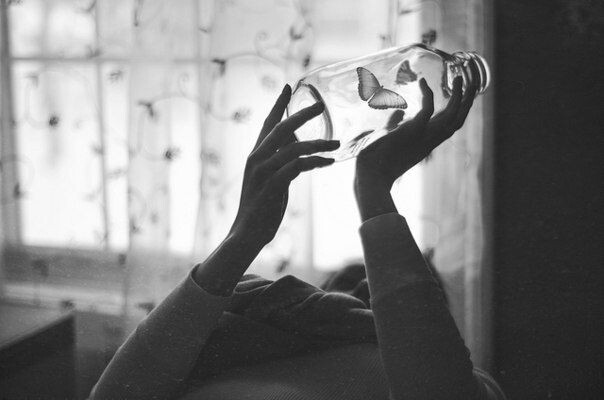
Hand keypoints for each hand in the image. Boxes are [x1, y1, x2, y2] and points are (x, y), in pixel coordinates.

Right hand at [229, 85, 339, 246]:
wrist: (246, 234)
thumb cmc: (261, 208)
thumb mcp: (271, 180)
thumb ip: (282, 162)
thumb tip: (300, 150)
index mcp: (255, 155)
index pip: (267, 123)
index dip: (278, 104)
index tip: (288, 87)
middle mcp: (256, 158)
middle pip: (281, 127)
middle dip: (302, 114)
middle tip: (321, 105)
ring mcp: (263, 171)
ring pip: (294, 146)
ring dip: (318, 143)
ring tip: (337, 143)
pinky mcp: (272, 185)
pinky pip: (298, 166)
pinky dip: (316, 161)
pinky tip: (329, 162)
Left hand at [354, 74, 477, 220]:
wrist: (369, 174)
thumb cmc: (376, 157)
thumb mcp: (389, 136)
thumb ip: (395, 123)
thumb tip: (398, 112)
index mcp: (426, 141)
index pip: (450, 125)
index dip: (460, 110)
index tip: (463, 94)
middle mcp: (429, 140)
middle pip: (458, 120)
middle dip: (468, 101)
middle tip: (472, 82)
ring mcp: (423, 136)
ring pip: (451, 116)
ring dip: (458, 96)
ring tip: (458, 77)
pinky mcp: (413, 131)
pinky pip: (427, 110)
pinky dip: (427, 94)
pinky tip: (423, 82)